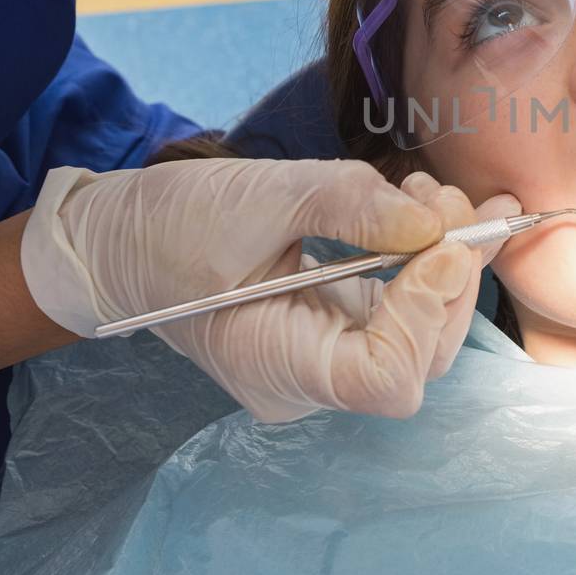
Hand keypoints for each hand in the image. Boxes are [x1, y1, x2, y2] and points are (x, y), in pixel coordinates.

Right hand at [22, 158, 518, 421]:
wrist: (119, 239)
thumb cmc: (169, 224)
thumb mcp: (259, 196)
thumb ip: (351, 206)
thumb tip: (434, 221)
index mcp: (276, 368)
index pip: (384, 378)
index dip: (425, 314)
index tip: (439, 243)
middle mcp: (308, 381)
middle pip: (418, 355)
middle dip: (451, 277)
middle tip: (456, 199)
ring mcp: (323, 359)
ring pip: (421, 334)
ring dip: (446, 263)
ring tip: (435, 193)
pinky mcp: (334, 328)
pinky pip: (399, 310)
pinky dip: (425, 262)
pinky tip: (426, 210)